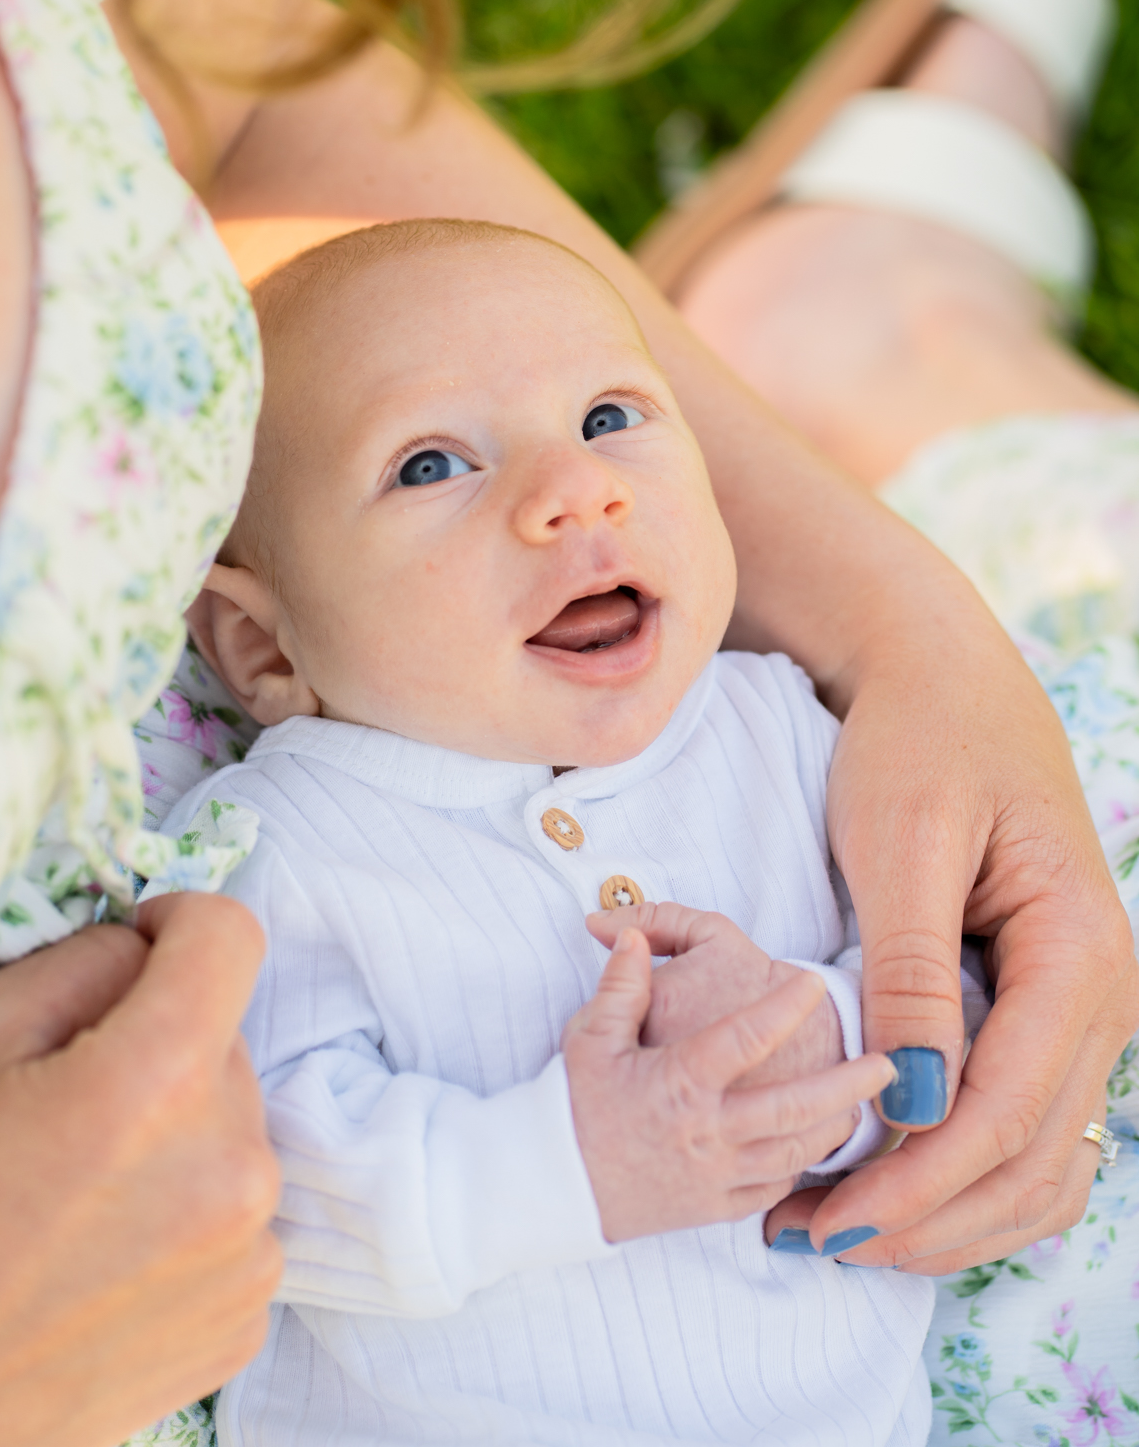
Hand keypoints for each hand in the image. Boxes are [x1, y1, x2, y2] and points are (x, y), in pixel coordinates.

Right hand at [0, 894, 281, 1446]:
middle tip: (73, 1103)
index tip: (141, 952)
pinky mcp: (244, 1317)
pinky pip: (238, 1218)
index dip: (180, 924)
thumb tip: (144, 954)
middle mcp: (229, 1167)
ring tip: (84, 1190)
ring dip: (180, 1134)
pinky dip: (188, 1214)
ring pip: (232, 1131)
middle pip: (225, 1042)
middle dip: (162, 1046)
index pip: (231, 938)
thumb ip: (82, 963)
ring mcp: (246, 1253)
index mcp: (160, 1084)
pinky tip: (107, 1249)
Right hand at [562, 928, 892, 1242]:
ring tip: (867, 1101)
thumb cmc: (572, 1105)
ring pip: (796, 1152)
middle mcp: (707, 1133)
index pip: (744, 1040)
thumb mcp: (589, 1038)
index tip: (814, 983)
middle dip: (847, 1085)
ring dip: (837, 1125)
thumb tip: (635, 934)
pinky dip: (805, 1165)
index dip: (784, 1008)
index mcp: (678, 1084)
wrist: (554, 1187)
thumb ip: (622, 985)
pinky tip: (820, 1143)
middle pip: (795, 1109)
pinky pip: (776, 1188)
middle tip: (887, 1062)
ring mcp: (716, 1176)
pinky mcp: (717, 1207)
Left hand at [808, 620, 1138, 1270]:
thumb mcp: (901, 840)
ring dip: (947, 1215)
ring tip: (837, 1229)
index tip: (826, 1219)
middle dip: (925, 1219)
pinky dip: (966, 1177)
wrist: (943, 679)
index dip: (918, 1184)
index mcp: (1081, 952)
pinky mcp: (1050, 1012)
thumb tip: (920, 1103)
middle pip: (1030, 1159)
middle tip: (813, 1241)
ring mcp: (1087, 1010)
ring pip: (1040, 1163)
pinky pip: (1029, 1127)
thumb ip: (912, 969)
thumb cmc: (917, 741)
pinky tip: (887, 1186)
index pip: (1005, 1112)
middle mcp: (1106, 995)